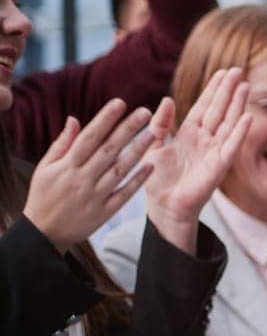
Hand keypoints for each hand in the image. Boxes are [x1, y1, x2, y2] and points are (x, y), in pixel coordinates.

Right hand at [22, 100, 156, 253]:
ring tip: (154, 133)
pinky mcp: (105, 211)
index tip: (120, 103)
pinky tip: (151, 166)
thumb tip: (75, 119)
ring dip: (138, 150)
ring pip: (120, 169)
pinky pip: (124, 193)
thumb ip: (62, 144)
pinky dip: (137, 180)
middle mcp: (83, 178)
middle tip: (145, 112)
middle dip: (127, 129)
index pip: (90, 137)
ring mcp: (95, 195)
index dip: (106, 119)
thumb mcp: (45, 168)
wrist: (44, 233)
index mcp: (67, 165)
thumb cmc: (44, 195)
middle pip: (109, 149)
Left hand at [142, 68, 252, 255]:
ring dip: (238, 104)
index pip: (204, 106)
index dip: (214, 89)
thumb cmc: (158, 179)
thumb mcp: (153, 145)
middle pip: (219, 109)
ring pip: (228, 122)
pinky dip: (240, 131)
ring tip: (245, 85)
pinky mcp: (220, 165)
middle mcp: (205, 139)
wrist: (165, 204)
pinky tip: (248, 116)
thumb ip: (160, 124)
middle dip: (228, 90)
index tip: (223, 73)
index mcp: (189, 133)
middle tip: (238, 70)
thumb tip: (166, 100)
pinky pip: (232, 145)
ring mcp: (215, 151)